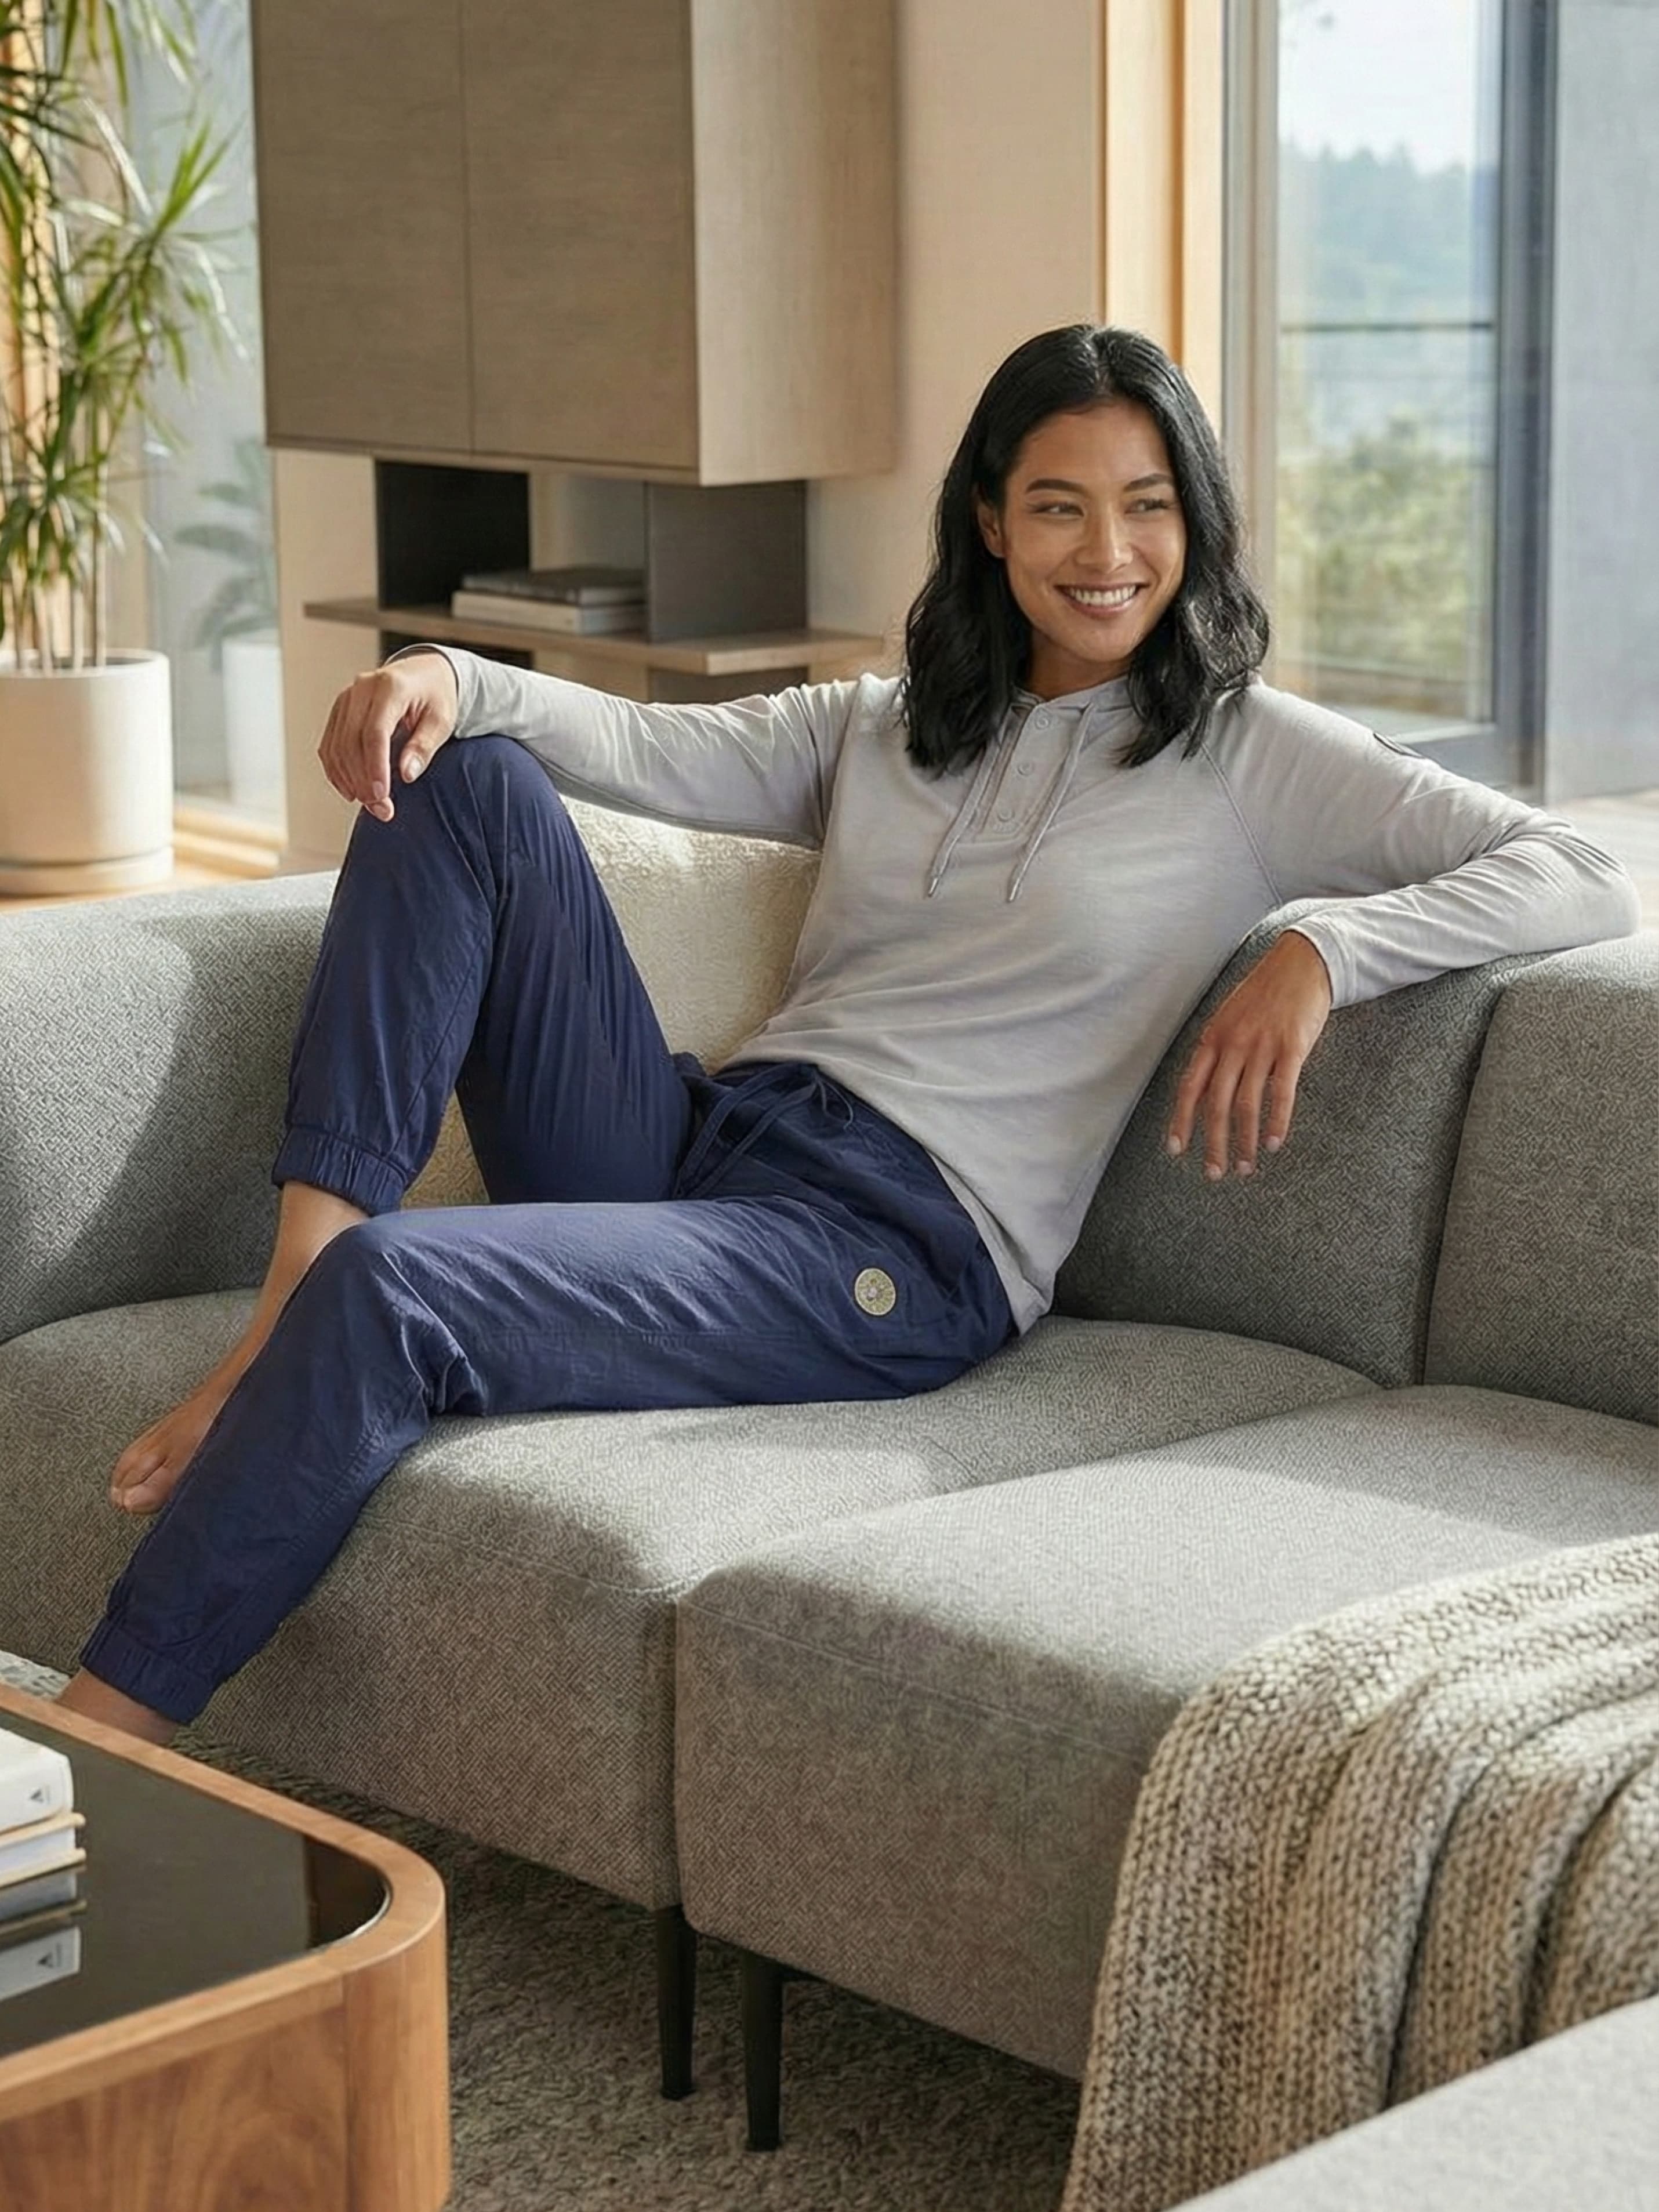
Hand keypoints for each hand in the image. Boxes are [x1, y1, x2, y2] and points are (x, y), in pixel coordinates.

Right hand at [318, 651, 459, 820]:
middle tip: (381, 809)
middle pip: (351, 741)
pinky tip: (351, 790)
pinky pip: (329, 744)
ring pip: (336, 745)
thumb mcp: (441, 720)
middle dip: (363, 780)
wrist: (423, 674)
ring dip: (349, 780)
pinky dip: (336, 770)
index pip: (374, 732)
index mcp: (391, 687)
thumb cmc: (435, 696)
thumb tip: (406, 774)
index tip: (381, 796)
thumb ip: (423, 746)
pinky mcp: (339, 710)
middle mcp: (362, 689)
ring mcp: (347, 699)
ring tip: (370, 804)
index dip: (375, 767)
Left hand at [1166, 930, 1332, 1179]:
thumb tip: (1205, 1094)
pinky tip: (1273, 1143)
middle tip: (1215, 1173)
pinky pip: (1281, 1092)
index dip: (1181, 1121)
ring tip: (1246, 1167)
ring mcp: (1261, 1046)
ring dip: (1244, 1141)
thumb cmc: (1264, 996)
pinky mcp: (1291, 1047)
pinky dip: (1276, 1121)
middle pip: (1216, 1104)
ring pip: (1246, 1104)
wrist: (1300, 963)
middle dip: (1213, 1144)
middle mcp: (1232, 1045)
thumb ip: (1217, 1055)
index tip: (1176, 1150)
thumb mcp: (1229, 1021)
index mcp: (1212, 1040)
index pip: (1189, 1088)